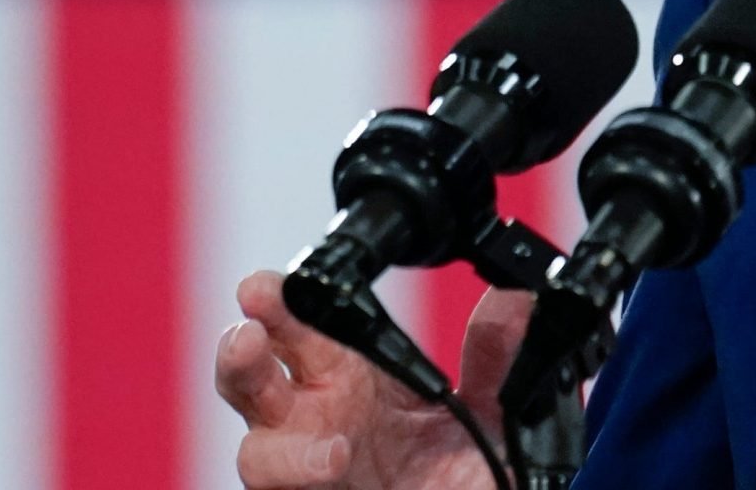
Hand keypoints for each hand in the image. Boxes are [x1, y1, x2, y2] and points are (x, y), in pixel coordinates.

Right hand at [215, 270, 528, 489]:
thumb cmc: (461, 473)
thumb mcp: (488, 409)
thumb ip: (494, 355)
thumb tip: (514, 298)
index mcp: (347, 377)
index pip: (301, 329)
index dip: (279, 303)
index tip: (267, 285)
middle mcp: (316, 421)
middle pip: (254, 379)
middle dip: (241, 352)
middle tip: (249, 332)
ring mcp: (306, 472)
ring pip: (257, 450)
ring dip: (273, 448)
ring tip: (318, 439)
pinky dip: (297, 476)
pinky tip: (332, 463)